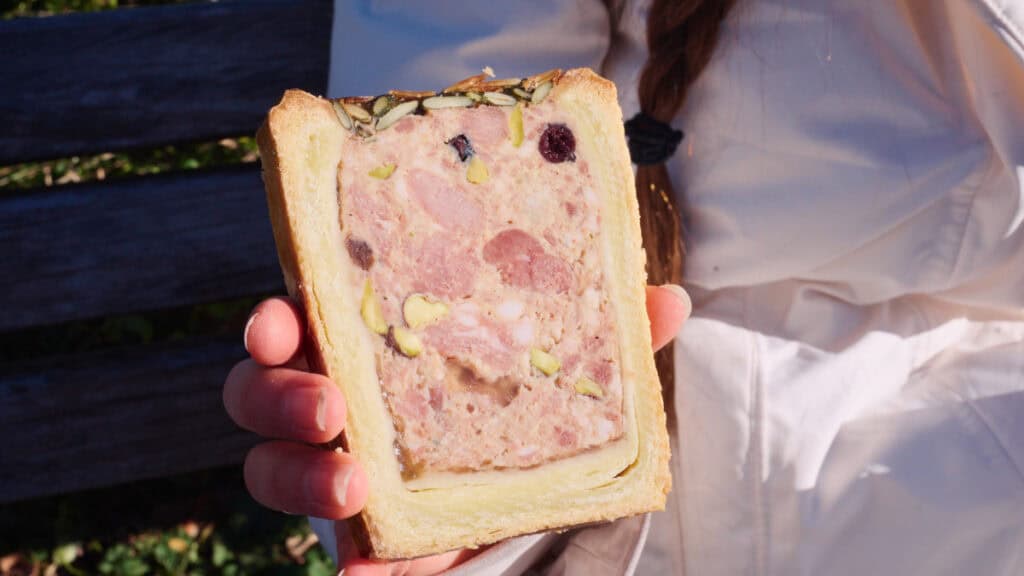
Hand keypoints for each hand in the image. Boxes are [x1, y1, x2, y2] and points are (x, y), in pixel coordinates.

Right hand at [223, 285, 689, 574]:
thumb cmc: (534, 423)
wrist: (543, 517)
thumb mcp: (568, 378)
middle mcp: (341, 405)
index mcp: (374, 348)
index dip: (274, 321)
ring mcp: (340, 474)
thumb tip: (670, 299)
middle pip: (259, 391)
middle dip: (277, 396)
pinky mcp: (364, 540)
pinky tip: (371, 573)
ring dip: (297, 476)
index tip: (282, 322)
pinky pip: (337, 554)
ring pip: (267, 469)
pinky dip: (352, 566)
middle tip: (331, 407)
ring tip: (353, 487)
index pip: (302, 321)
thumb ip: (608, 342)